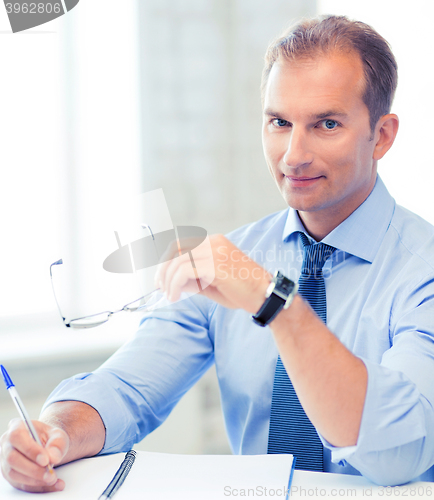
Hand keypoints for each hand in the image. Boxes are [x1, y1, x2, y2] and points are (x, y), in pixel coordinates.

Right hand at [0, 418, 68, 492]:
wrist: (47, 445)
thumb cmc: (50, 438)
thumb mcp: (58, 435)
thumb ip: (57, 444)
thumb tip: (53, 458)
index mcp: (16, 427)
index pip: (17, 437)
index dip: (30, 450)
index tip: (45, 460)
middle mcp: (7, 444)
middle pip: (13, 458)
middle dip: (33, 469)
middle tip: (50, 474)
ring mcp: (5, 461)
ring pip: (14, 474)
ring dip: (34, 480)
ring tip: (53, 479)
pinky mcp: (10, 475)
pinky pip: (21, 484)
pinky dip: (38, 487)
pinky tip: (52, 485)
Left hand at [155, 233, 271, 312]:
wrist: (265, 295)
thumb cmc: (242, 290)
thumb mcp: (211, 282)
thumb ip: (192, 278)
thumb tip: (172, 282)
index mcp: (214, 242)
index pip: (180, 244)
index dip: (166, 261)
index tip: (161, 278)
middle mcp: (213, 242)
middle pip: (175, 249)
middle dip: (163, 270)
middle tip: (160, 287)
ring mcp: (214, 252)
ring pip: (177, 262)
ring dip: (168, 281)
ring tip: (170, 296)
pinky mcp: (215, 264)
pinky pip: (184, 272)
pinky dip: (175, 285)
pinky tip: (176, 296)